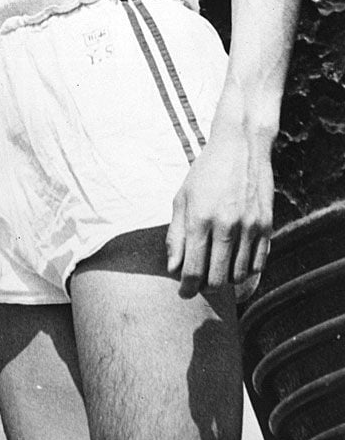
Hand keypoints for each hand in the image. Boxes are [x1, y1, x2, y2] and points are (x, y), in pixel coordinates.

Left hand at [166, 123, 272, 297]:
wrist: (240, 147)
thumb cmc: (205, 172)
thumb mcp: (183, 197)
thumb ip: (177, 234)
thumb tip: (173, 268)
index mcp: (201, 218)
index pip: (193, 269)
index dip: (187, 287)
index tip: (183, 292)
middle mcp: (227, 225)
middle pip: (217, 278)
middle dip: (205, 286)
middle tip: (198, 284)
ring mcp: (250, 227)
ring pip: (239, 276)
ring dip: (226, 281)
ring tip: (215, 273)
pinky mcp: (267, 226)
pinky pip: (258, 264)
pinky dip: (246, 272)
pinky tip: (235, 266)